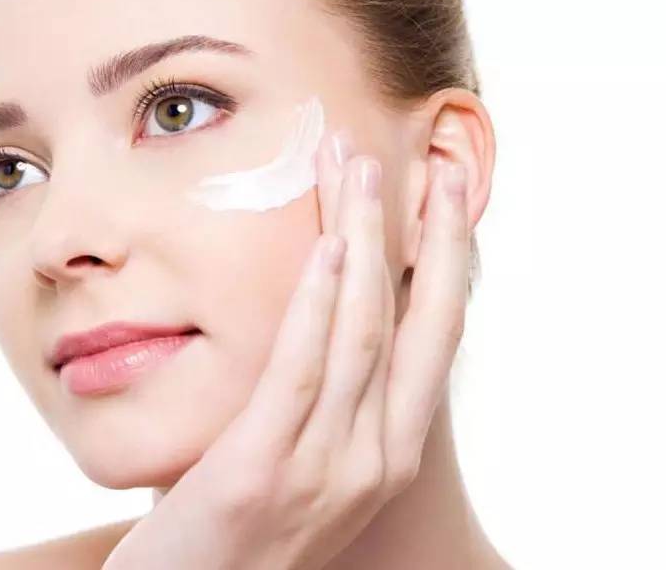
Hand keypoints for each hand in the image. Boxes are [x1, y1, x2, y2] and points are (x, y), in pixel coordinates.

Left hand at [102, 130, 470, 569]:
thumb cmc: (238, 530)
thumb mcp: (303, 464)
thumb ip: (323, 402)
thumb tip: (324, 319)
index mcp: (386, 456)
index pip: (434, 343)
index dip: (449, 264)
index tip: (449, 197)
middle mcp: (373, 461)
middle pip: (412, 326)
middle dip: (424, 237)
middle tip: (425, 159)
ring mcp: (324, 470)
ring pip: (360, 335)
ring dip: (362, 242)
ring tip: (357, 169)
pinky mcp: (261, 471)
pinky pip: (300, 371)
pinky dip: (318, 303)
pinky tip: (326, 246)